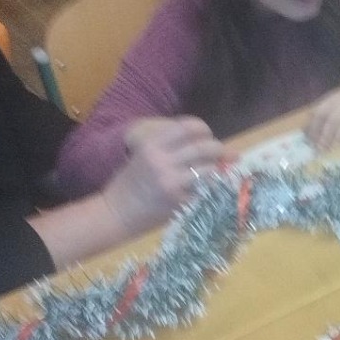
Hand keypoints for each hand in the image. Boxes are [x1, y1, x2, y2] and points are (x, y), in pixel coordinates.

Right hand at [102, 116, 222, 235]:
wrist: (116, 212)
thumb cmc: (131, 182)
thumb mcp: (145, 155)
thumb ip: (170, 147)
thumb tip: (205, 141)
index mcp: (152, 144)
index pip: (189, 127)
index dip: (203, 130)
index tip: (207, 136)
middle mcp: (162, 160)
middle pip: (205, 147)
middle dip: (219, 150)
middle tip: (223, 155)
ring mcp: (171, 181)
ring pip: (209, 169)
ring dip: (217, 171)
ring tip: (217, 173)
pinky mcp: (178, 201)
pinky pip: (204, 191)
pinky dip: (211, 189)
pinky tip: (209, 190)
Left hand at [302, 80, 339, 151]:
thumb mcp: (334, 98)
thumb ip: (323, 110)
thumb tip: (310, 128)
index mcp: (330, 101)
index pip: (318, 115)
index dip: (314, 129)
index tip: (311, 140)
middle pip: (330, 124)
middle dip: (324, 138)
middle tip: (320, 150)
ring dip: (336, 142)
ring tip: (332, 152)